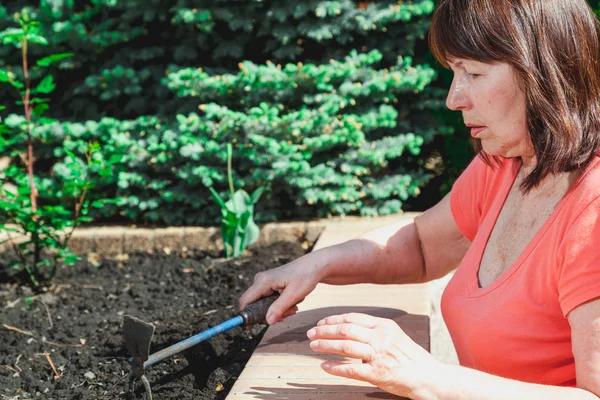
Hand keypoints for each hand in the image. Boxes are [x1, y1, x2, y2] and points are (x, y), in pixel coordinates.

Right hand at [239, 253, 325, 324]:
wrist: (315, 266)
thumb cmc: (306, 276)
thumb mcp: (293, 295)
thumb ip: (279, 308)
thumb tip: (267, 322)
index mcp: (263, 281)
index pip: (245, 301)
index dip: (246, 316)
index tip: (252, 328)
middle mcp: (260, 281)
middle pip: (255, 305)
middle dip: (269, 314)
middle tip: (288, 315)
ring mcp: (265, 283)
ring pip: (264, 305)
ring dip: (278, 311)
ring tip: (294, 307)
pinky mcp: (270, 285)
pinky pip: (269, 301)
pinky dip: (280, 306)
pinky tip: (292, 303)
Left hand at [307, 313, 441, 397]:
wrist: (429, 377)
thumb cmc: (410, 356)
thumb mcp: (394, 335)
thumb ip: (373, 330)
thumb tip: (347, 328)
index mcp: (384, 325)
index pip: (352, 318)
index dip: (333, 320)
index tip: (321, 323)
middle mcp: (381, 337)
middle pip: (345, 329)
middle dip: (324, 331)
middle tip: (311, 333)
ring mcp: (379, 356)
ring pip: (345, 346)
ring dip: (325, 345)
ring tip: (313, 346)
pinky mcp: (377, 374)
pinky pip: (351, 370)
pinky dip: (335, 367)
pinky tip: (324, 365)